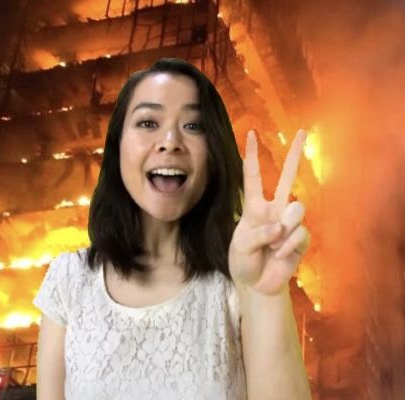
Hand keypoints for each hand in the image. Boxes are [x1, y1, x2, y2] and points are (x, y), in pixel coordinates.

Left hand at [229, 129, 310, 295]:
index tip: (251, 134)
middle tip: (302, 131)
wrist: (256, 285)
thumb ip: (258, 233)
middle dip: (294, 155)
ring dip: (282, 231)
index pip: (252, 176)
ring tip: (272, 247)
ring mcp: (288, 223)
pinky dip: (287, 247)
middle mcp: (274, 209)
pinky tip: (279, 256)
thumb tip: (280, 227)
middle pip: (286, 178)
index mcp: (254, 207)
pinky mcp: (300, 238)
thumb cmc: (243, 261)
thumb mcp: (240, 246)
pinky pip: (299, 234)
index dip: (251, 156)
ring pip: (296, 209)